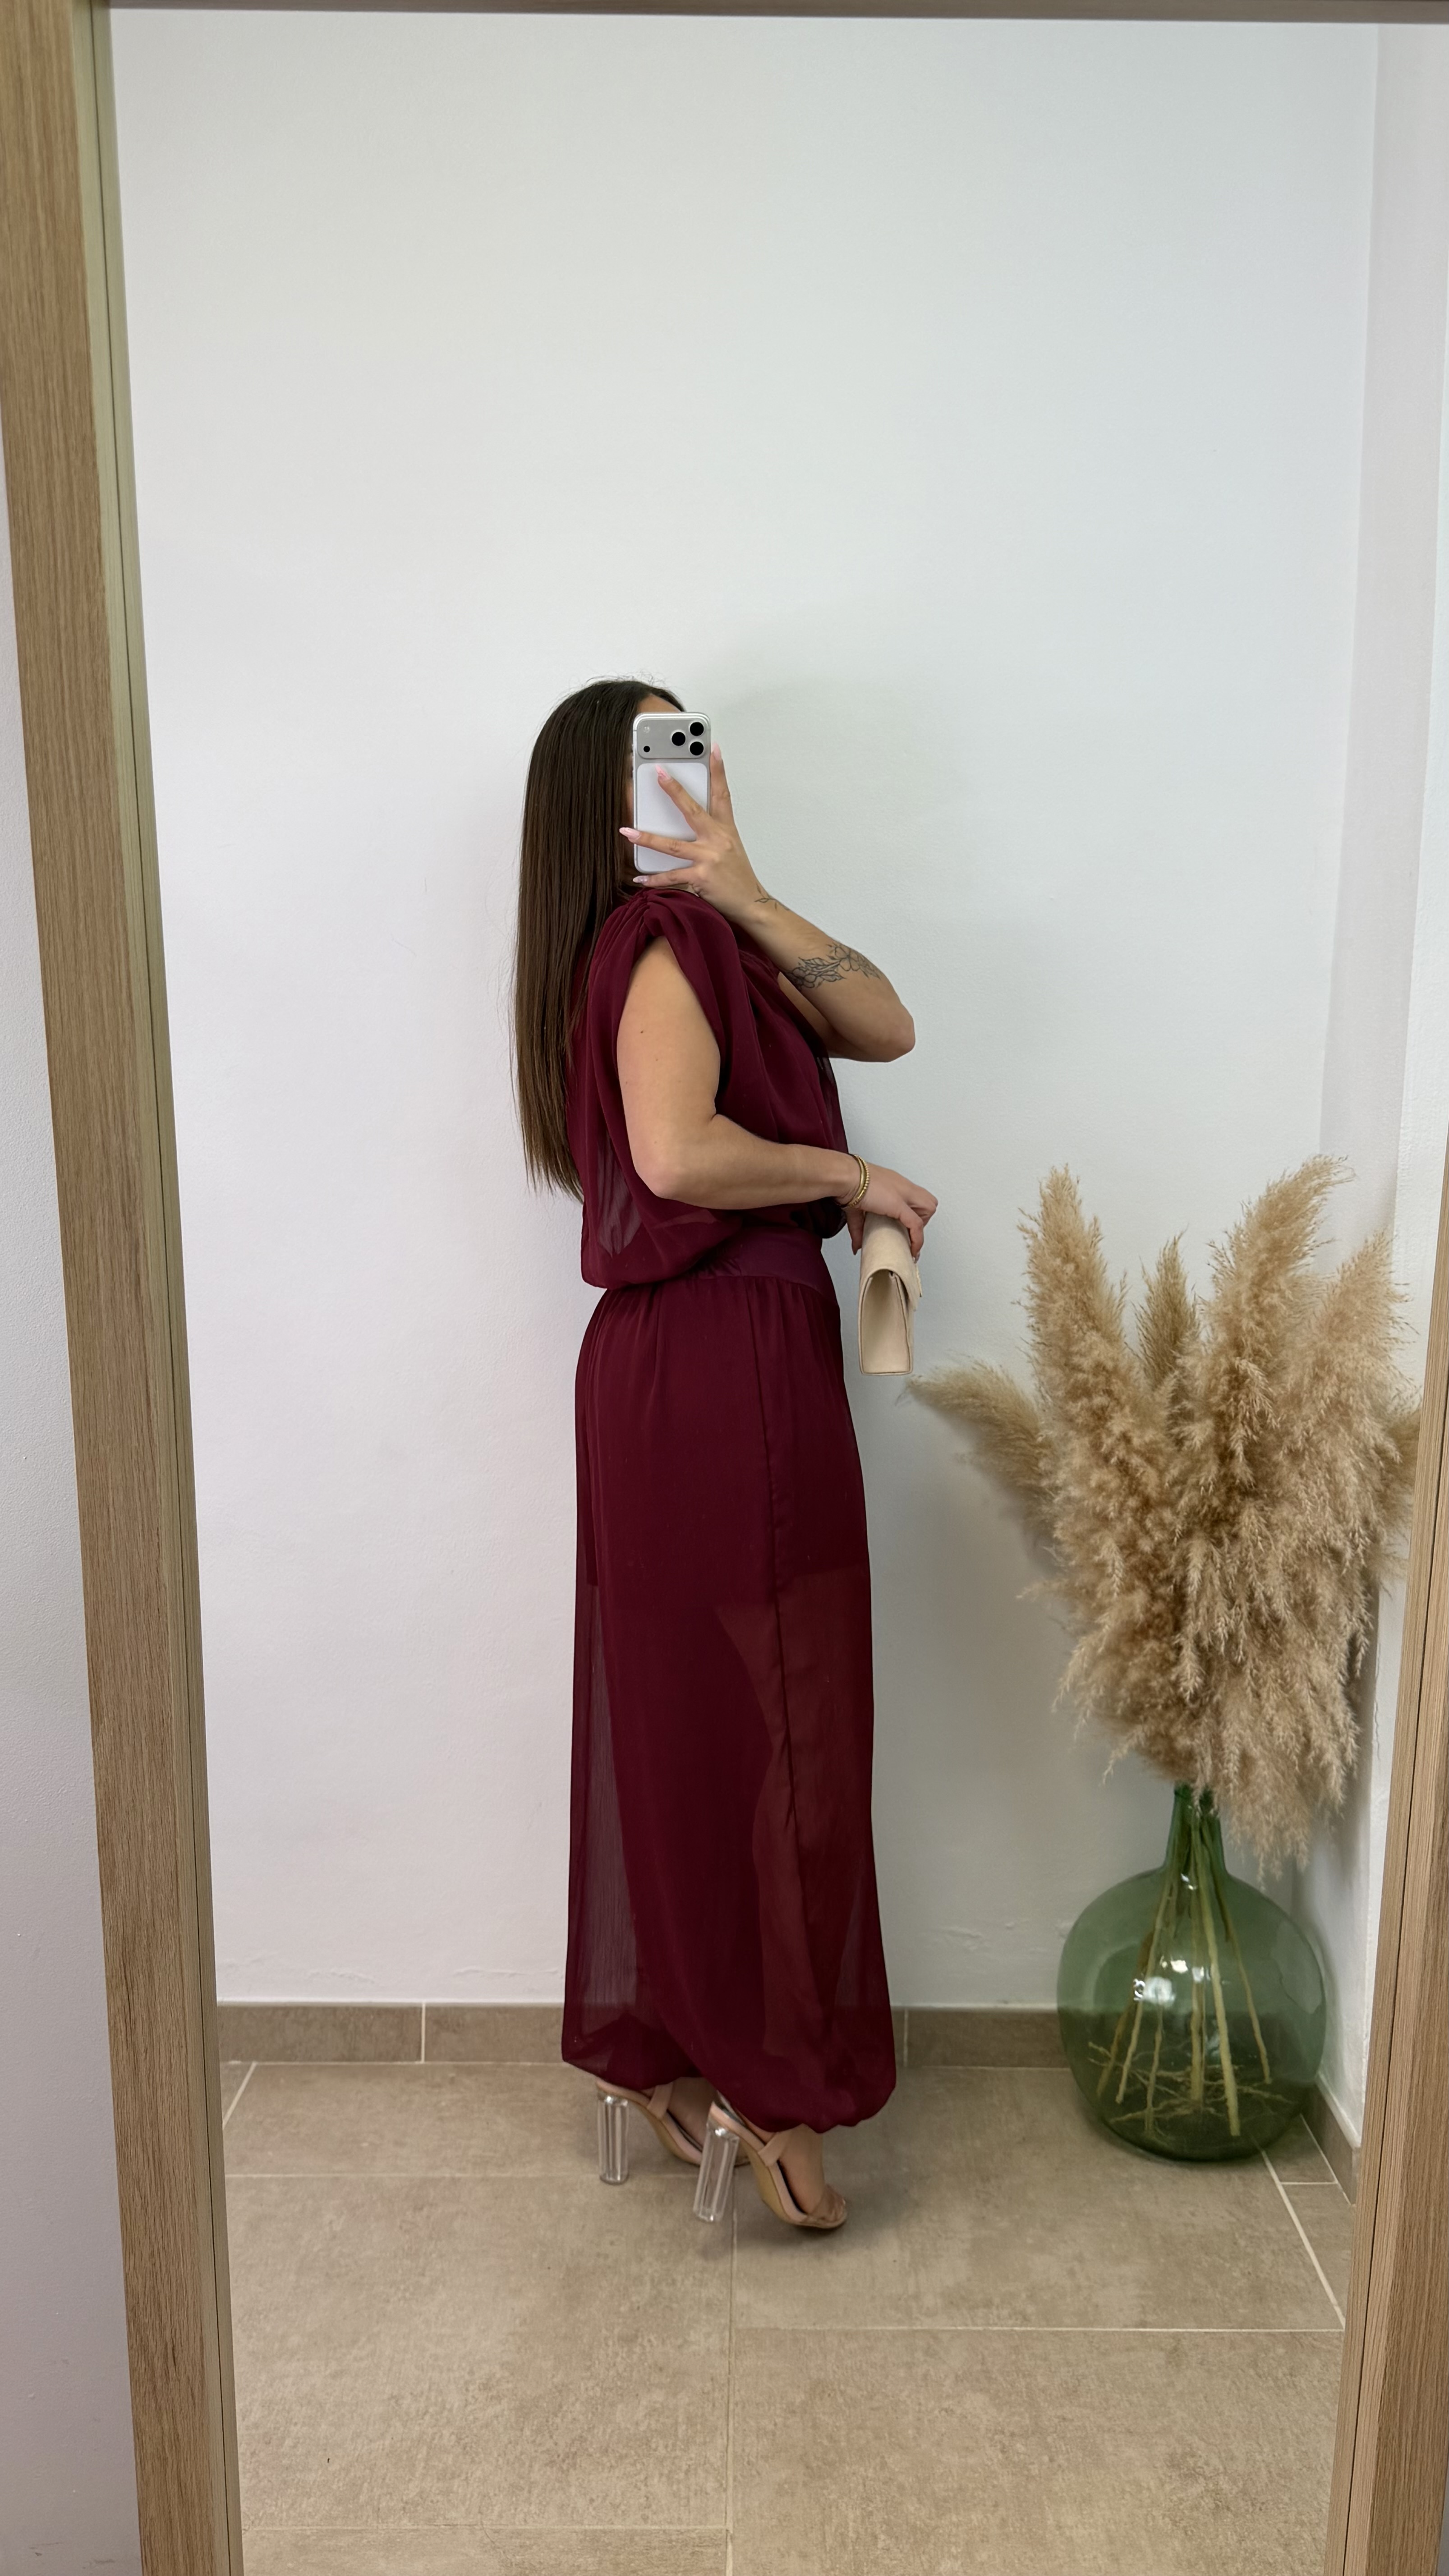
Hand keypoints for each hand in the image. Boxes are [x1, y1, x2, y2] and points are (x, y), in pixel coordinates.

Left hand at [621, 746, 765, 924]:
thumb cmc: (738, 877)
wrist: (750, 904)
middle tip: (658, 774)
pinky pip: (671, 876)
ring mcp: (709, 858)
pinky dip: (653, 880)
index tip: (713, 749)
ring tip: (627, 832)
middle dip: (674, 791)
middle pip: (692, 810)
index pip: (723, 794)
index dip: (719, 770)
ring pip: (672, 845)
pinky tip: (639, 878)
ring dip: (647, 838)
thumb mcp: (731, 848)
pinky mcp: (701, 878)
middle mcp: (717, 840)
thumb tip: (688, 823)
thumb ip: (713, 833)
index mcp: (726, 830)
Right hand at [843, 1164, 937, 1258]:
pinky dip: (917, 1239)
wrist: (845, 1177)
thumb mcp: (857, 1208)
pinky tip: (912, 1249)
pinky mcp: (899, 1204)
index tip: (905, 1228)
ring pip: (928, 1209)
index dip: (914, 1215)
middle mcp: (902, 1187)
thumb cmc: (848, 1184)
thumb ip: (859, 1228)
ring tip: (908, 1238)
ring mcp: (903, 1194)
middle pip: (928, 1202)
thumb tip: (857, 1245)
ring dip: (920, 1226)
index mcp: (894, 1184)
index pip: (916, 1198)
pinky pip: (916, 1225)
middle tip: (906, 1231)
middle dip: (921, 1220)